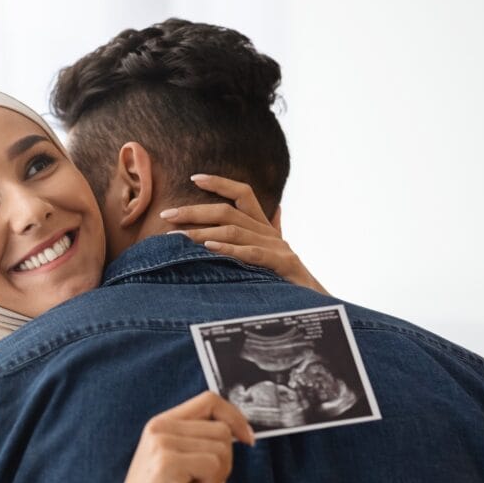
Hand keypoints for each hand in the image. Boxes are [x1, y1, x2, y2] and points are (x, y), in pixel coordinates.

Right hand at [99, 391, 253, 482]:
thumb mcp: (180, 463)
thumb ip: (200, 442)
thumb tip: (240, 431)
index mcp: (162, 423)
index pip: (209, 400)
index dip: (235, 417)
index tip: (247, 439)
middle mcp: (160, 427)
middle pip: (222, 429)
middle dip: (226, 461)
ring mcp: (162, 443)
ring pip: (221, 448)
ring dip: (217, 478)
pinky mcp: (167, 463)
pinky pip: (213, 465)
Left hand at [161, 174, 329, 294]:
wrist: (317, 305)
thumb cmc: (287, 282)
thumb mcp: (273, 255)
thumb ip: (269, 233)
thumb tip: (278, 208)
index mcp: (264, 227)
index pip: (243, 193)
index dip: (220, 183)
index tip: (194, 178)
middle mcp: (269, 233)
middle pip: (228, 212)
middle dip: (194, 211)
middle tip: (166, 215)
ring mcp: (277, 247)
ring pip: (233, 232)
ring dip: (201, 233)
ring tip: (176, 237)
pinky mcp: (282, 265)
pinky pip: (251, 254)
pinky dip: (229, 250)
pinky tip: (208, 250)